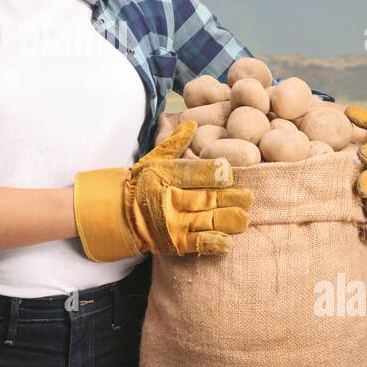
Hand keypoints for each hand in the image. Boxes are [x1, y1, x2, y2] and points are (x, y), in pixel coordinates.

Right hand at [73, 119, 253, 260]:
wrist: (117, 214)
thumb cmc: (141, 182)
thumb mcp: (153, 159)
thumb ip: (175, 143)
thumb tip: (192, 122)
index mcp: (163, 175)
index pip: (189, 173)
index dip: (208, 173)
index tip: (228, 172)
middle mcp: (167, 198)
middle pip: (202, 198)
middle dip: (227, 199)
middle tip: (249, 197)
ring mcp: (171, 222)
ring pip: (203, 221)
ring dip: (225, 221)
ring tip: (244, 218)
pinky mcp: (173, 242)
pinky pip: (195, 244)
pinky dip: (211, 244)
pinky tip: (228, 244)